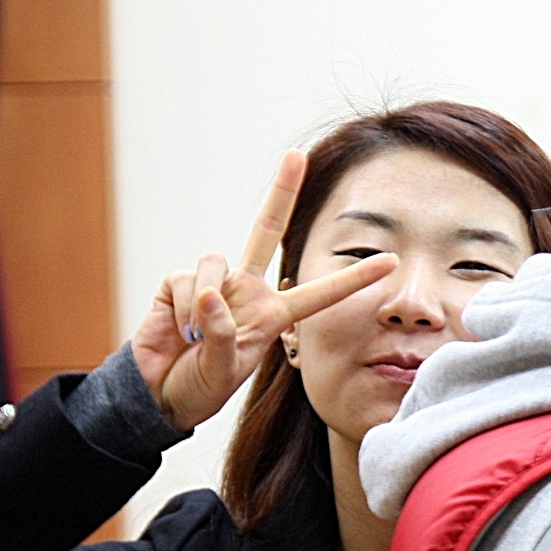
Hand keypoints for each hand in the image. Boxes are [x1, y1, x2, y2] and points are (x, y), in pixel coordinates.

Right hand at [129, 153, 397, 430]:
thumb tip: (209, 295)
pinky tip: (179, 330)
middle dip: (282, 192)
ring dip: (204, 302)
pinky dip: (183, 307)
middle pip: (267, 230)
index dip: (355, 278)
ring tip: (196, 336)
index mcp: (274, 314)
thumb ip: (223, 335)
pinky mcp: (179, 283)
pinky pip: (186, 281)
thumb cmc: (200, 386)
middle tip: (297, 156)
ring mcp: (214, 284)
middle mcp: (248, 290)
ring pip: (216, 262)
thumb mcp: (224, 371)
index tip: (392, 261)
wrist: (159, 395)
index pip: (322, 292)